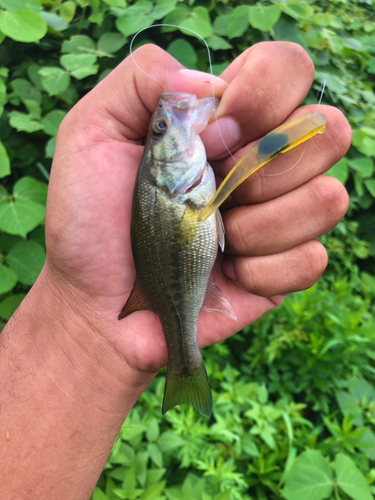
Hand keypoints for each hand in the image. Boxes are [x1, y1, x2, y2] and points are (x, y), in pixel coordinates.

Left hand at [45, 42, 350, 380]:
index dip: (261, 96)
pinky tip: (224, 274)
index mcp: (225, 120)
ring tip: (211, 239)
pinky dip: (260, 272)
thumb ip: (142, 81)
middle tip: (212, 190)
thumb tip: (214, 83)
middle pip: (327, 130)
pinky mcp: (285, 270)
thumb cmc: (89, 221)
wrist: (98, 303)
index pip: (287, 70)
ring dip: (258, 225)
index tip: (209, 138)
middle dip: (265, 165)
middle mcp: (262, 161)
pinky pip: (311, 260)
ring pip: (328, 198)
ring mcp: (279, 216)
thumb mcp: (92, 133)